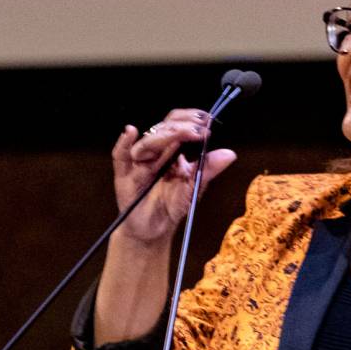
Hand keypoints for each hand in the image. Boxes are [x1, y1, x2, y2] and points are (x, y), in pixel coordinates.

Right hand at [112, 109, 236, 243]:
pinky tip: (130, 132)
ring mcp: (138, 162)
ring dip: (164, 136)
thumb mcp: (193, 187)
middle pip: (163, 129)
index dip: (190, 119)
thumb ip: (208, 169)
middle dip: (181, 127)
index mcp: (171, 150)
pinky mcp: (124, 175)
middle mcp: (154, 152)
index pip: (177, 124)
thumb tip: (230, 154)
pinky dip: (123, 143)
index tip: (207, 120)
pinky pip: (120, 156)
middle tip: (199, 130)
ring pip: (148, 142)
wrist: (154, 230)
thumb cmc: (172, 206)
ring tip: (180, 135)